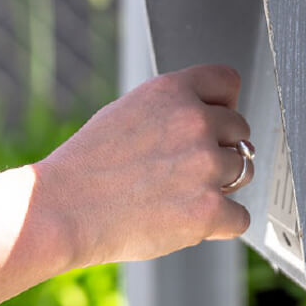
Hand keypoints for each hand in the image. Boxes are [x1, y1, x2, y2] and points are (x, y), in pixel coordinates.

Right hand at [35, 64, 253, 267]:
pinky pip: (240, 216)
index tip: (213, 125)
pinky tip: (186, 220)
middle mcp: (194, 121)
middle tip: (182, 171)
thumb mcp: (126, 112)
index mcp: (172, 91)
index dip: (222, 105)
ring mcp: (205, 165)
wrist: (63, 210)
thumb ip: (172, 109)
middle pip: (241, 130)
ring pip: (243, 172)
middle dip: (219, 149)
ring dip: (219, 186)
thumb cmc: (87, 167)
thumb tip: (213, 119)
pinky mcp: (209, 209)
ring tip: (176, 196)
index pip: (227, 81)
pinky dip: (220, 224)